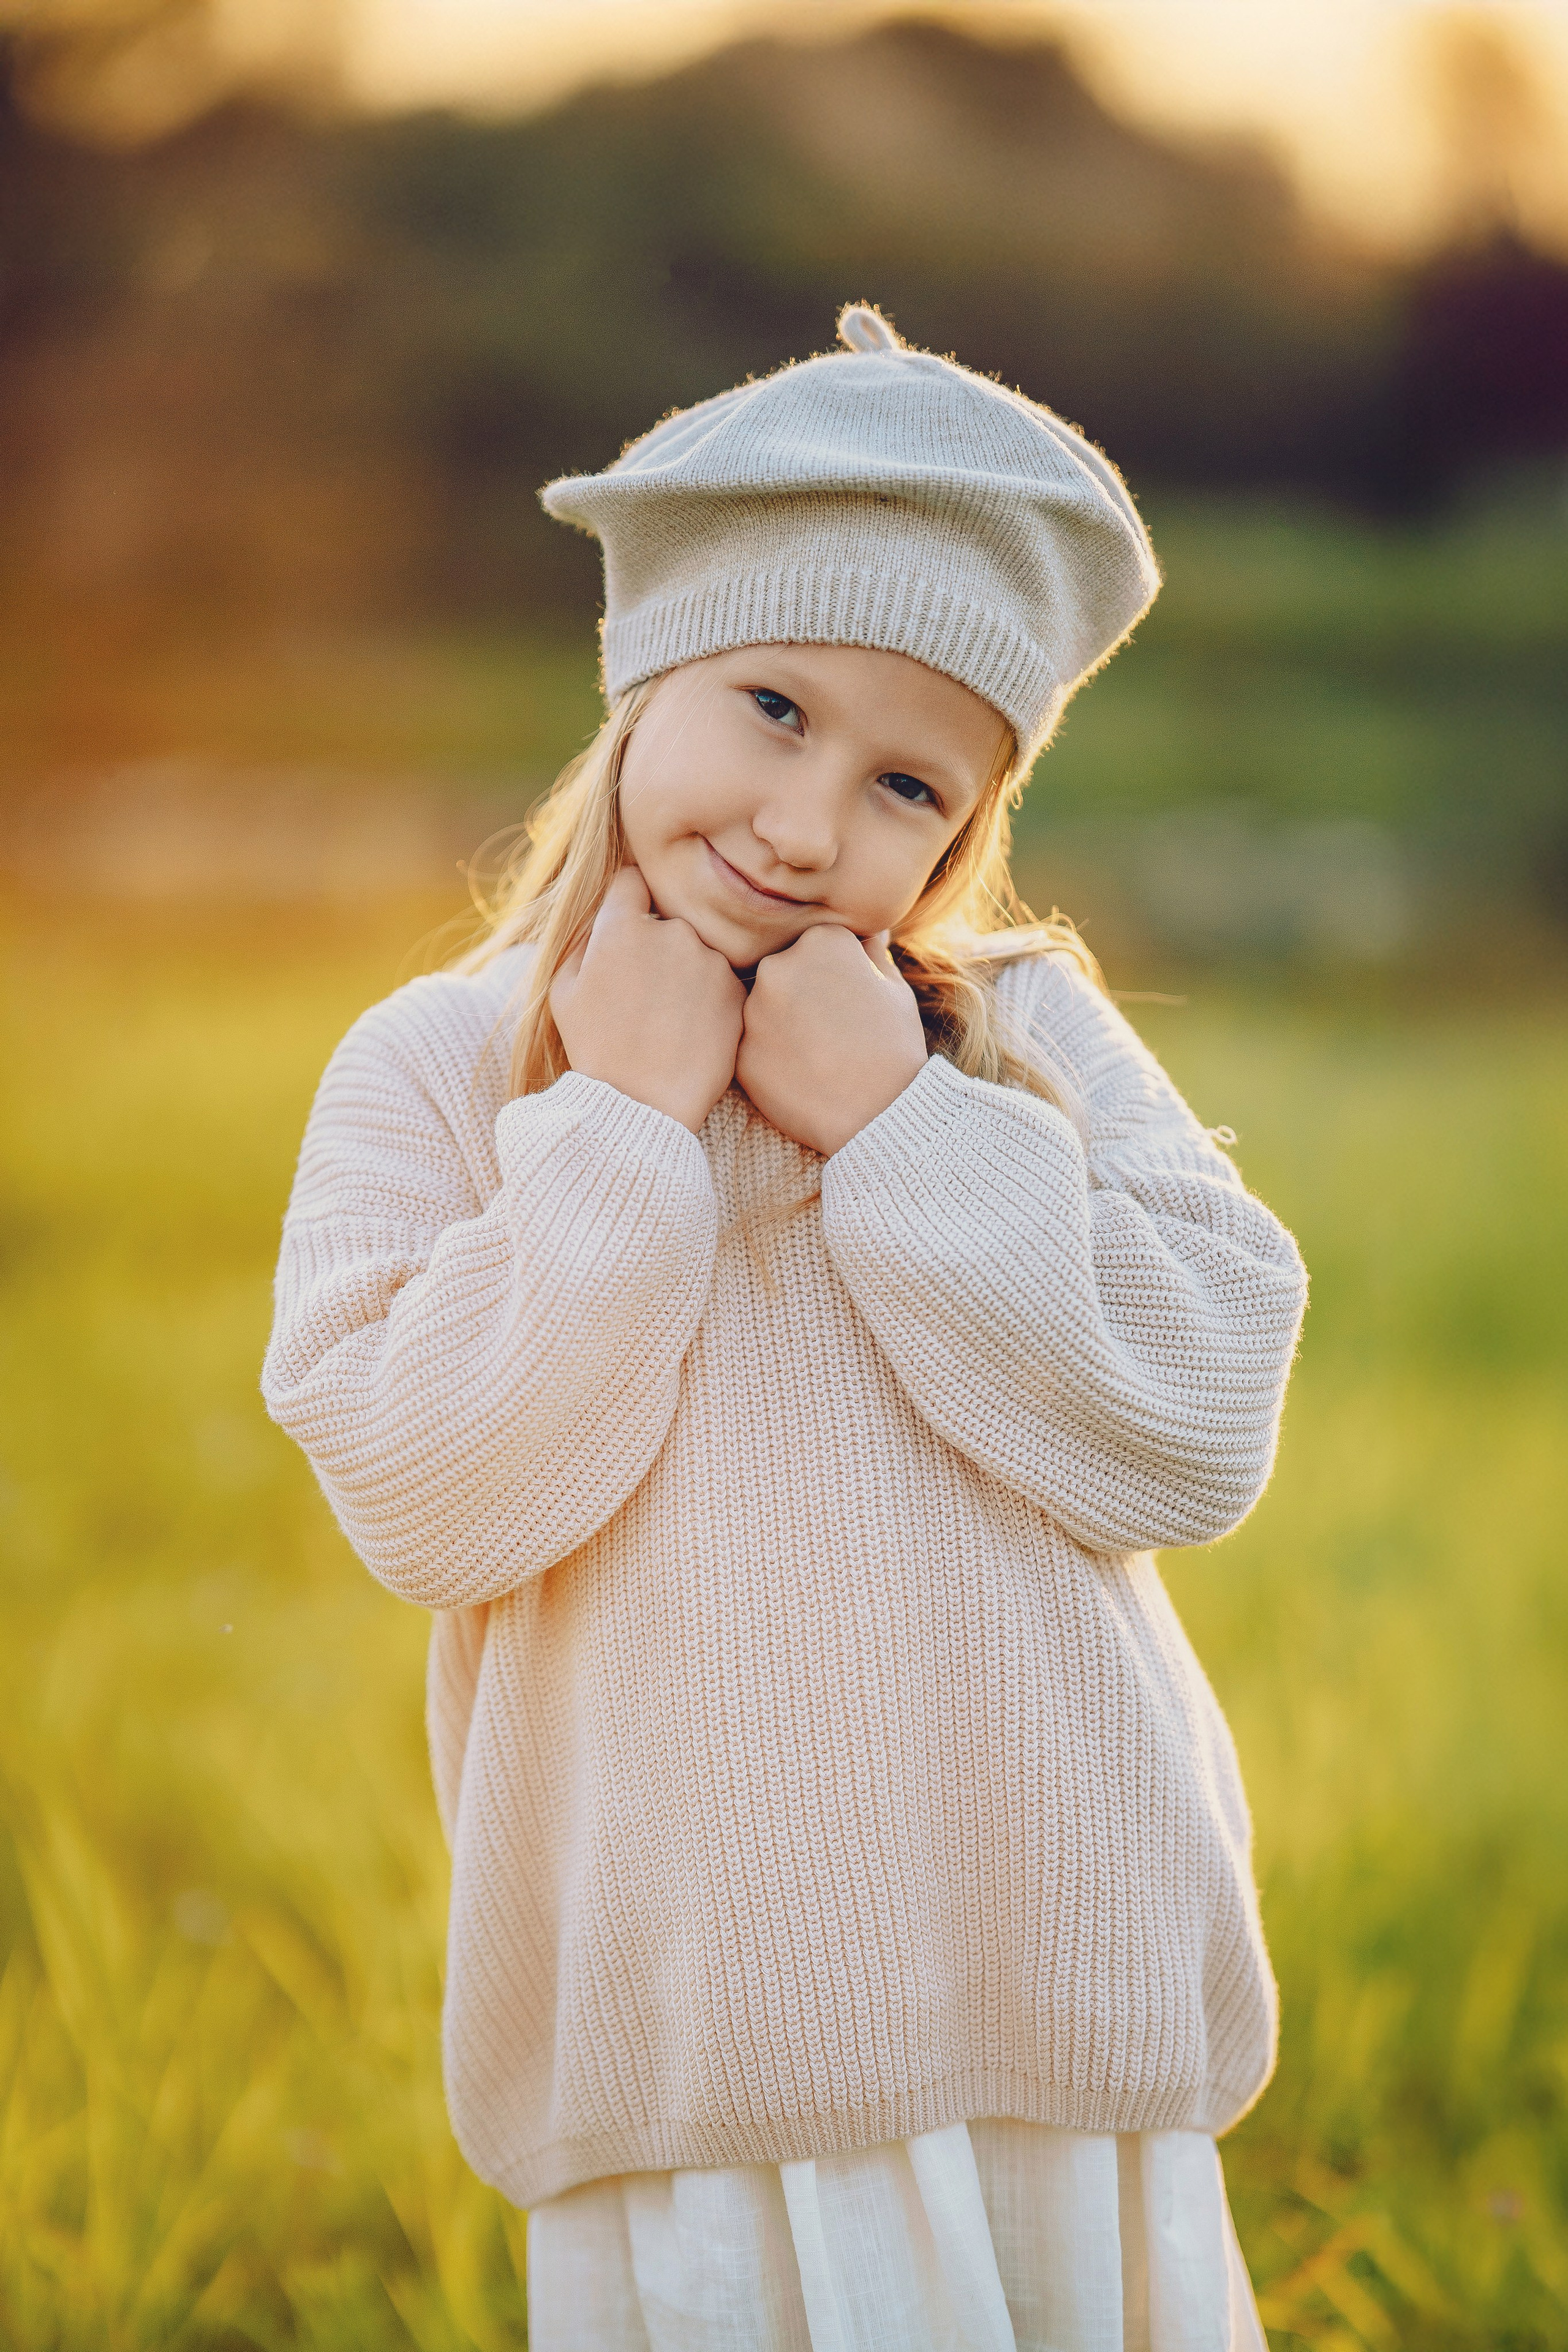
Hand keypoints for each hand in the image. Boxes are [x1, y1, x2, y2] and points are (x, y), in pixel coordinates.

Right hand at [550, 868, 745, 1131]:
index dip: (626, 904)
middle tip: (644, 994)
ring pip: (697, 951)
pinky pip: (722, 980)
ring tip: (667, 1020)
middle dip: (656, 945)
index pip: (631, 882)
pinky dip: (710, 999)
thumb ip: (582, 937)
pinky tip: (691, 1032)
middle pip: (667, 920)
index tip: (626, 931)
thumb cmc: (595, 1048)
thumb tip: (601, 911)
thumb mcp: (564, 990)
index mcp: (622, 927)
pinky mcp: (737, 990)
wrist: (642, 1104)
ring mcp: (710, 960)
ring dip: (686, 972)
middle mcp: (672, 931)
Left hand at [736, 926, 927, 1155]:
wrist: (880, 1116)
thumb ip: (871, 952)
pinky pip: (750, 1045)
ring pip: (760, 1008)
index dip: (833, 974)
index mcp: (821, 940)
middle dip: (800, 994)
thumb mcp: (894, 988)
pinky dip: (769, 1057)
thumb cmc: (894, 1048)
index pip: (816, 945)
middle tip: (829, 1029)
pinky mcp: (740, 1051)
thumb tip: (868, 932)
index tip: (847, 1000)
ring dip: (780, 1024)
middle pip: (783, 972)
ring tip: (815, 1054)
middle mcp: (779, 965)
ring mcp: (754, 1010)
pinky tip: (799, 1073)